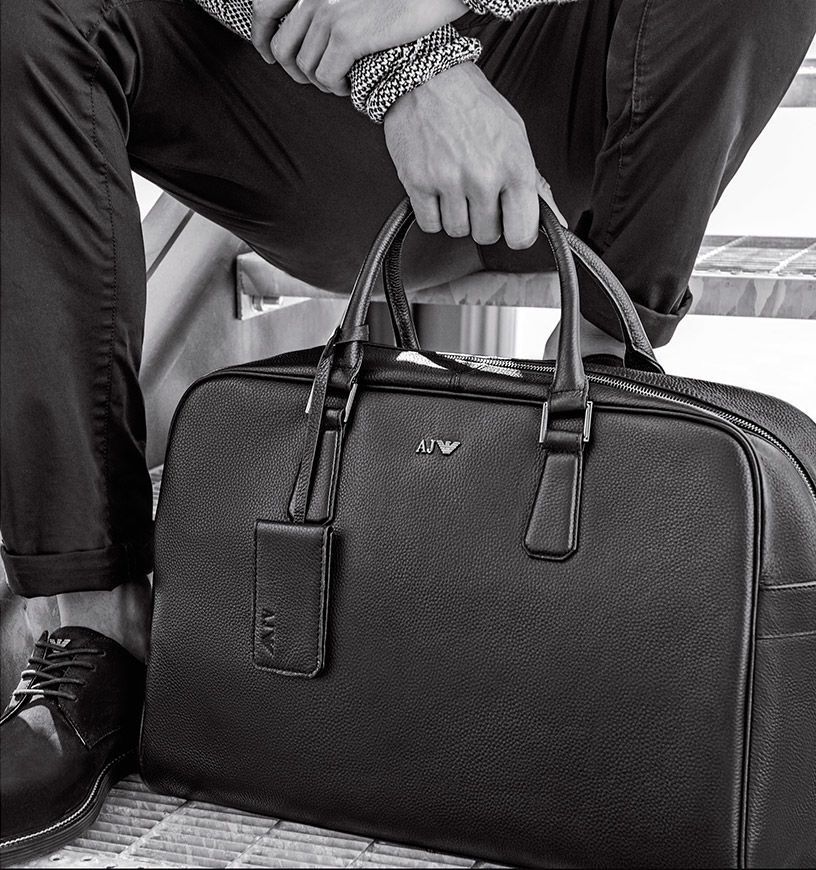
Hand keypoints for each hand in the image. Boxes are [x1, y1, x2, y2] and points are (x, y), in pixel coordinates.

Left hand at [252, 0, 467, 95]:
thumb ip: (327, 7)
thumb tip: (306, 35)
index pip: (264, 9)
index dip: (261, 39)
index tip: (269, 56)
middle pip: (282, 48)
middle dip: (297, 72)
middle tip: (318, 80)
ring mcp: (328, 15)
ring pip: (306, 69)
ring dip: (323, 83)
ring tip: (342, 82)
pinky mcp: (347, 36)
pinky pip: (326, 77)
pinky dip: (338, 88)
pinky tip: (352, 85)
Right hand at [384, 63, 564, 249]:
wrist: (427, 77)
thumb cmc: (473, 105)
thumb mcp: (515, 137)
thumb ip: (534, 183)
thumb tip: (556, 221)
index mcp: (515, 166)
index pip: (522, 234)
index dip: (515, 232)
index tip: (509, 223)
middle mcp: (483, 177)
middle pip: (486, 236)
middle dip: (481, 219)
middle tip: (476, 191)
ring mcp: (448, 181)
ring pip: (456, 231)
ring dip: (455, 215)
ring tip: (454, 184)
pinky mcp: (418, 183)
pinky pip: (430, 224)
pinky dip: (432, 213)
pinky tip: (436, 187)